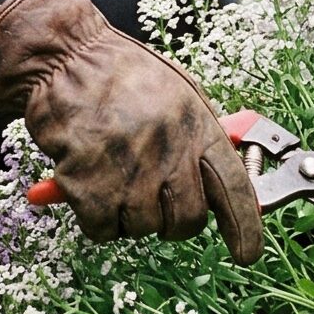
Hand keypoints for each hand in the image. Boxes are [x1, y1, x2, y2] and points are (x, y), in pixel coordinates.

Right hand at [0, 0, 264, 263]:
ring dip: (129, 213)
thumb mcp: (178, 93)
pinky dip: (96, 218)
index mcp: (197, 126)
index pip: (234, 189)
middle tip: (156, 199)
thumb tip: (221, 184)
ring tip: (115, 174)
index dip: (245, 227)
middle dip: (174, 221)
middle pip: (187, 221)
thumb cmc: (121, 74)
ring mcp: (129, 173)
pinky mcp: (89, 189)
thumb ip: (200, 137)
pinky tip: (90, 183)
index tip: (247, 253)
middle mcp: (168, 152)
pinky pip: (103, 231)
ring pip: (143, 229)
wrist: (66, 60)